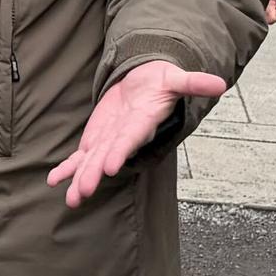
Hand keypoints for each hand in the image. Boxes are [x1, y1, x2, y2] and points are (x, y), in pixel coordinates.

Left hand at [46, 61, 228, 208]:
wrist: (146, 84)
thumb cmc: (161, 82)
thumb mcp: (176, 78)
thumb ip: (193, 82)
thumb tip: (222, 84)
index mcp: (141, 122)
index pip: (130, 138)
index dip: (120, 151)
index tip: (110, 166)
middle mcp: (124, 136)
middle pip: (108, 156)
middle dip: (95, 173)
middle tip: (82, 191)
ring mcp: (109, 140)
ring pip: (92, 162)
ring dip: (80, 178)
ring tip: (70, 197)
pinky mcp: (97, 139)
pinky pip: (80, 157)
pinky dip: (67, 168)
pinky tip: (54, 180)